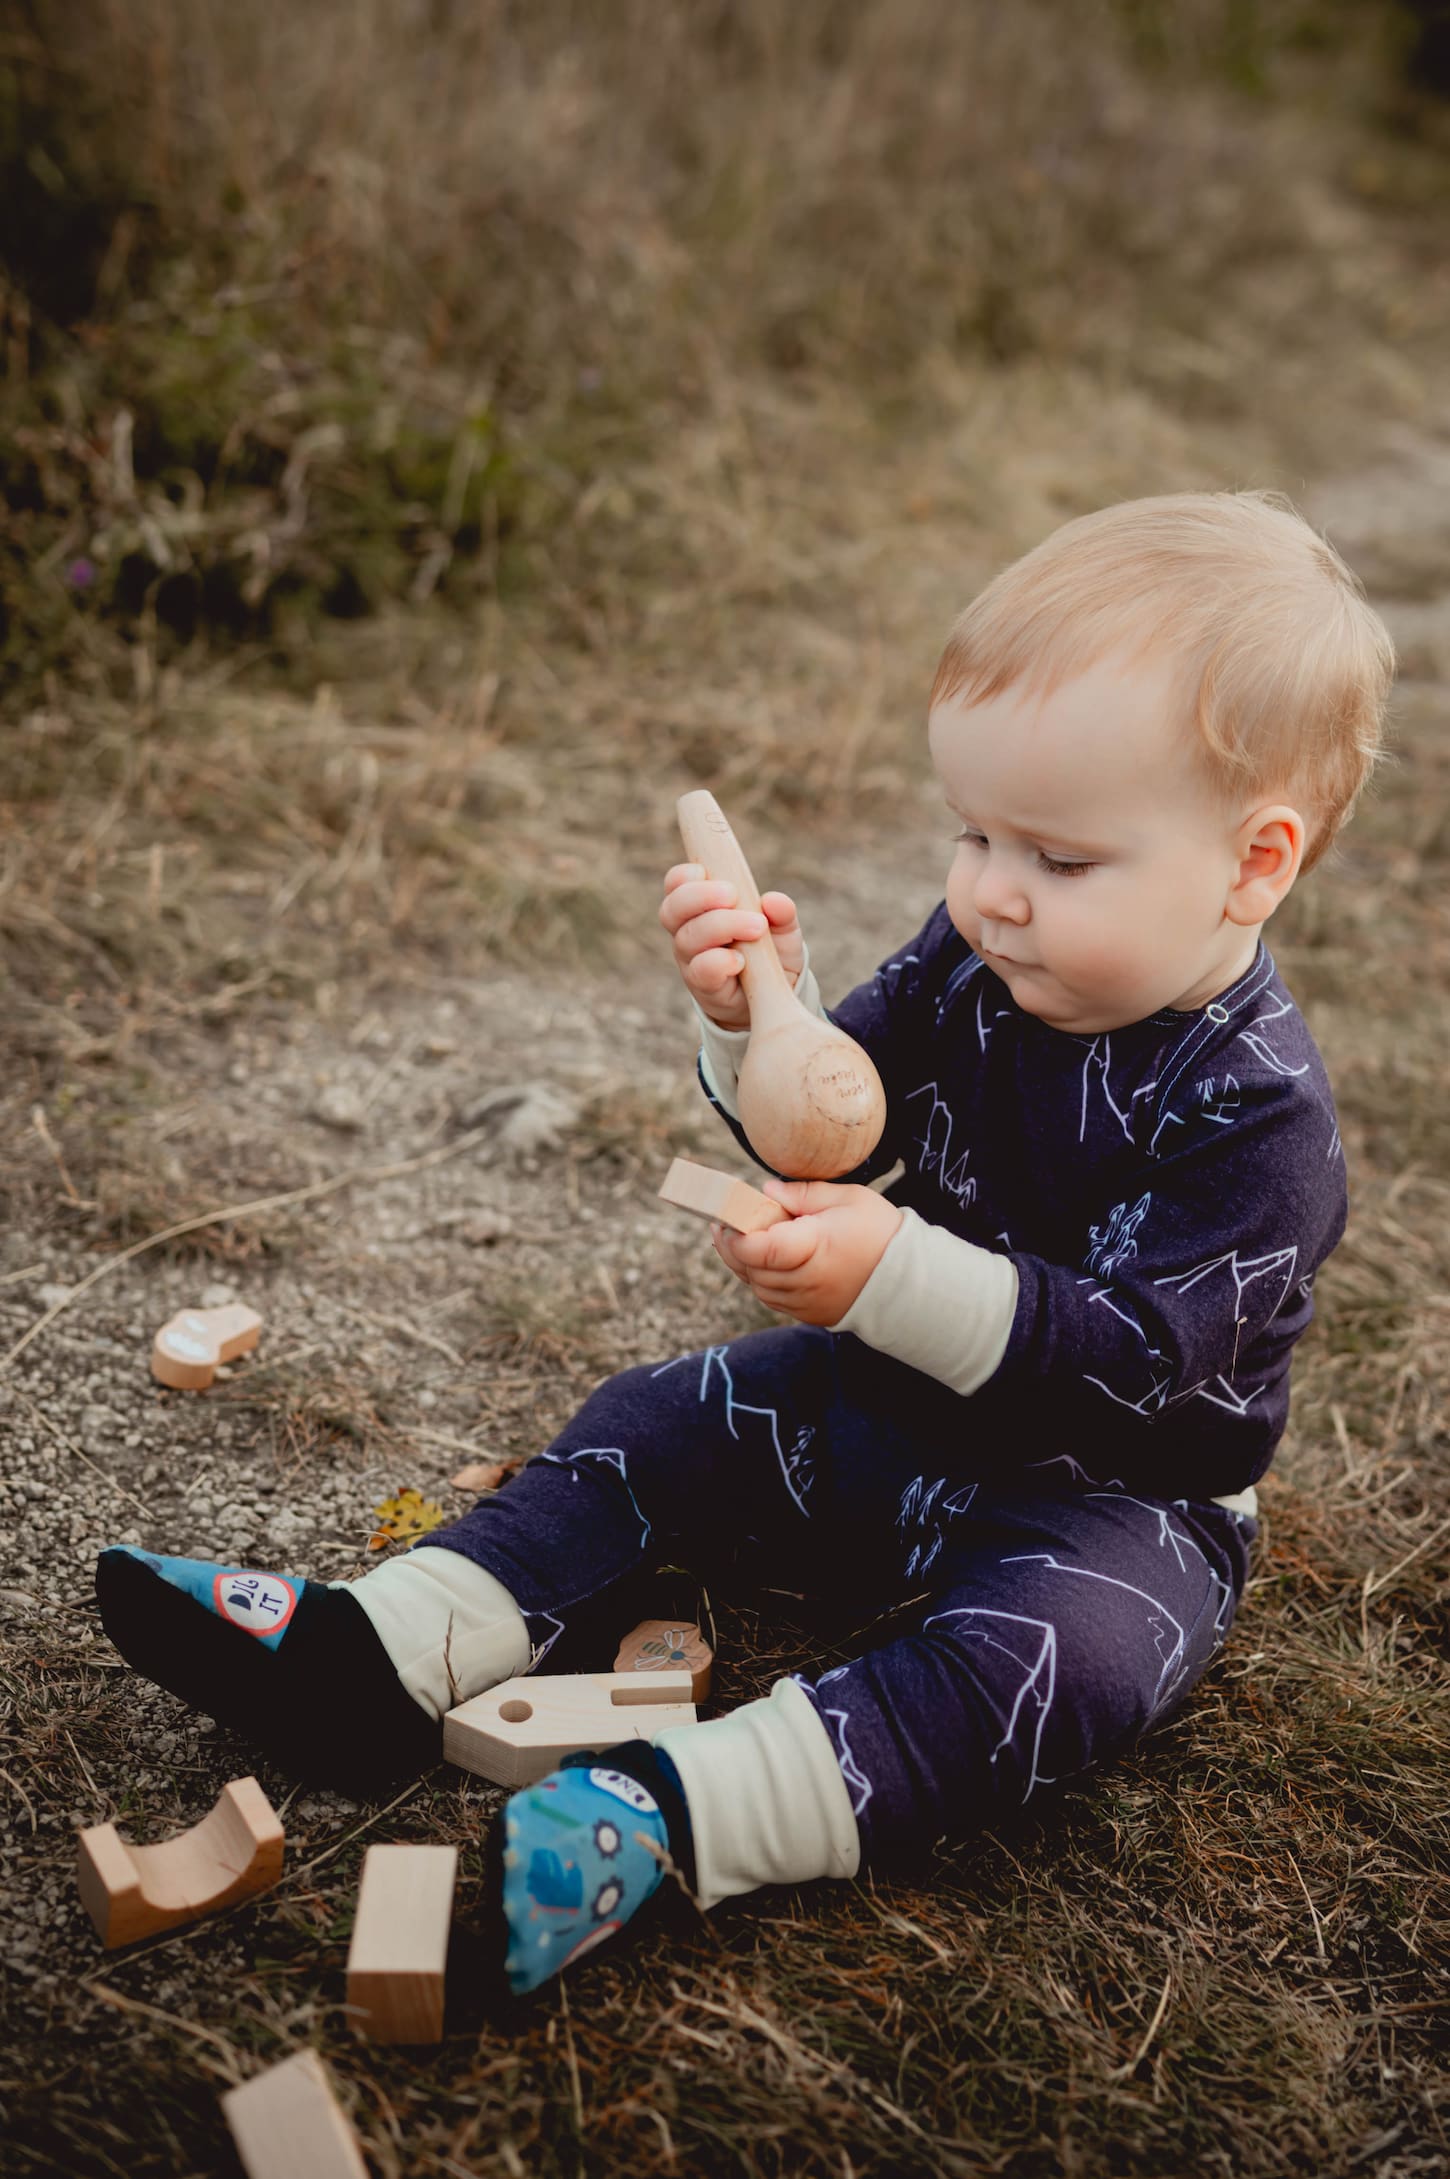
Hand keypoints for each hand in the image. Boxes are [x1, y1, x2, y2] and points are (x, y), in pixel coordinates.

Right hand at [659, 863, 804, 1030]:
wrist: (775, 994)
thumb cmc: (771, 952)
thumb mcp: (783, 929)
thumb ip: (782, 913)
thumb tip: (773, 901)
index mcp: (700, 907)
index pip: (676, 884)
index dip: (684, 875)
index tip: (705, 871)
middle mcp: (687, 932)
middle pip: (673, 909)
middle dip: (701, 896)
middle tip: (733, 895)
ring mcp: (692, 960)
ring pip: (687, 938)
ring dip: (721, 926)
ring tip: (757, 927)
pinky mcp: (703, 987)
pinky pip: (701, 971)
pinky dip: (719, 962)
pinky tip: (741, 961)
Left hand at [712, 1180, 902, 1325]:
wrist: (911, 1280)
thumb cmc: (880, 1232)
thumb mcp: (848, 1198)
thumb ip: (804, 1193)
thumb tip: (767, 1190)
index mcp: (813, 1248)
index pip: (758, 1249)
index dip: (735, 1236)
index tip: (727, 1217)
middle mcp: (806, 1281)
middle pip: (751, 1270)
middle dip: (733, 1247)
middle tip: (725, 1223)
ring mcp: (808, 1303)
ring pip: (758, 1288)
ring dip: (745, 1266)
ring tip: (740, 1240)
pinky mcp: (811, 1315)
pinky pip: (774, 1300)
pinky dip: (762, 1281)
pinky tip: (763, 1261)